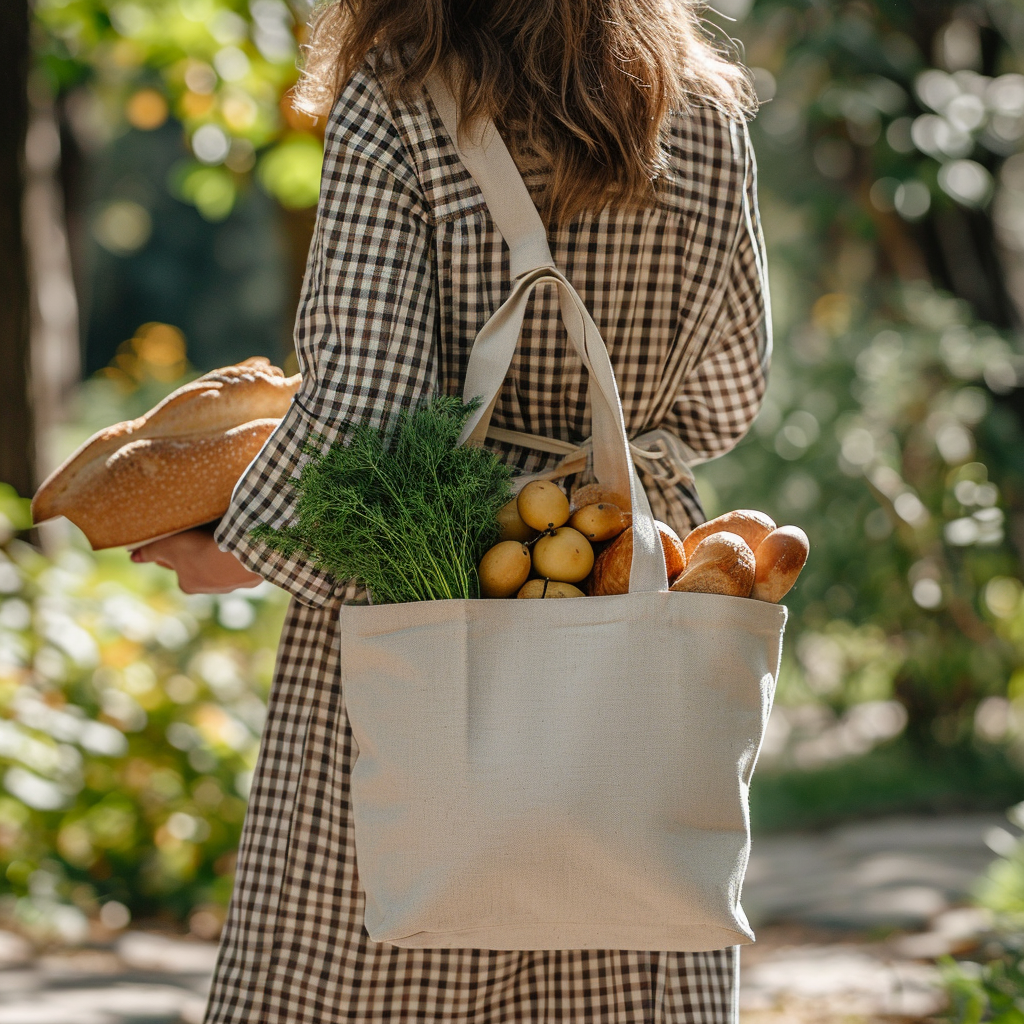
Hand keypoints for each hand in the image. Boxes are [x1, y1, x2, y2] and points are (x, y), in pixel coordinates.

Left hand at [130, 530, 263, 593]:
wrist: (239, 553)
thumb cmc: (201, 549)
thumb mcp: (169, 545)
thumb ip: (151, 550)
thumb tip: (132, 557)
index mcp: (188, 584)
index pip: (177, 566)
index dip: (177, 551)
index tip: (180, 538)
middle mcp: (210, 589)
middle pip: (201, 569)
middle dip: (201, 556)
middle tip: (203, 536)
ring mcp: (232, 584)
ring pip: (224, 569)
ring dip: (222, 556)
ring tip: (225, 537)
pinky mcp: (252, 577)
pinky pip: (245, 565)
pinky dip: (242, 556)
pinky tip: (243, 544)